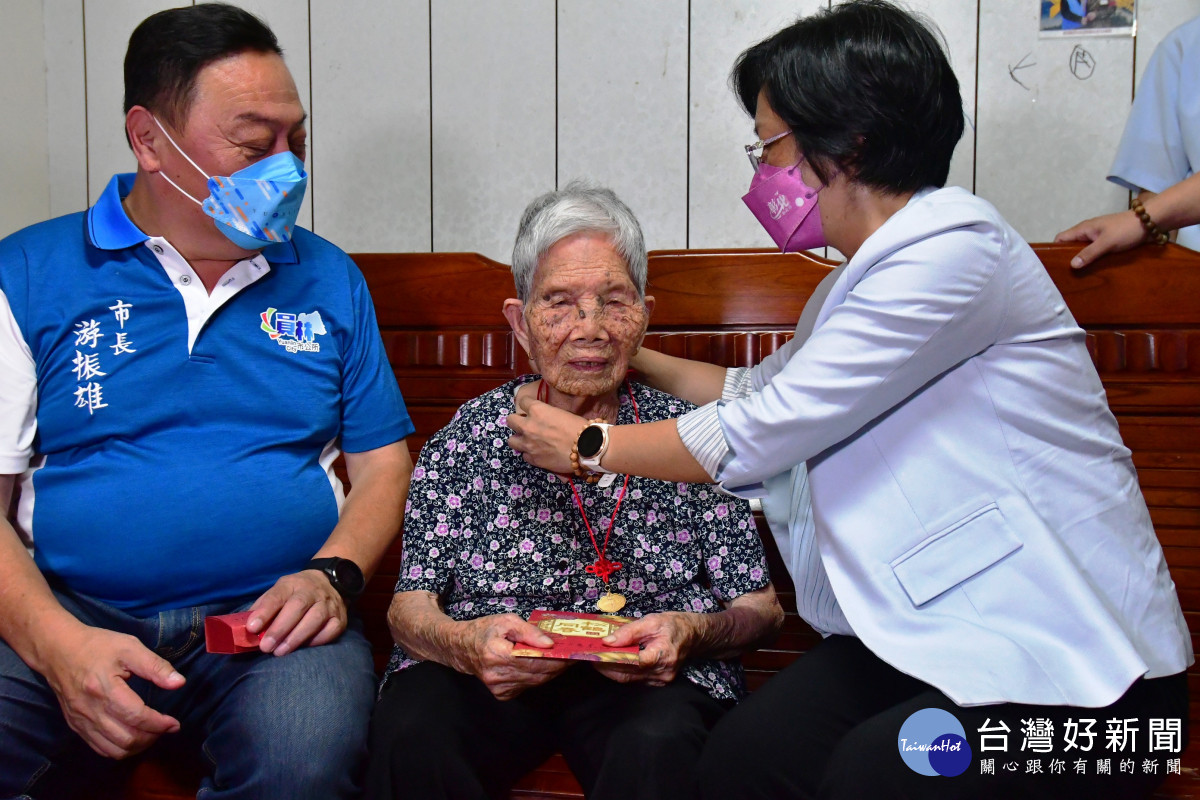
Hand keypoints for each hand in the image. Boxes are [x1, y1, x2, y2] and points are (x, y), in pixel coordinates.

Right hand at [42, 625, 184, 758]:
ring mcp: (81, 721)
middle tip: (166, 728)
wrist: (58, 650)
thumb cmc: (96, 646)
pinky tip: (132, 737)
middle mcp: (91, 710)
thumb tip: (179, 683)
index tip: (174, 723)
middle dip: (152, 737)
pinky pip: (99, 748)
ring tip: (152, 734)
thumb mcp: (130, 647)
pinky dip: (119, 749)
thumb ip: (155, 666)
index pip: (136, 717)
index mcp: (105, 689)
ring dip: (138, 747)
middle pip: (126, 739)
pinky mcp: (75, 726)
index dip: (159, 724)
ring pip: (113, 749)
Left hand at [247, 569, 346, 656]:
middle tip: (266, 647)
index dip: (264, 611)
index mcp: (292, 584)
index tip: (252, 627)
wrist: (328, 581)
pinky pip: (332, 629)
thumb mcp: (279, 591)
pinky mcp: (340, 617)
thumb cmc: (296, 592)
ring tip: (281, 652)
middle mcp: (312, 591)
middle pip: (298, 606)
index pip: (277, 596)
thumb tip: (246, 628)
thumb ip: (264, 607)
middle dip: (280, 628)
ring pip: (316, 618)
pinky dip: (318, 640)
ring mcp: (329, 603)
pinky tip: (305, 647)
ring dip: (297, 637)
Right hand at [455, 613, 570, 699]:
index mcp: (497, 654)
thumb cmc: (484, 630)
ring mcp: (499, 688)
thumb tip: (550, 644)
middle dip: (558, 665)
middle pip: (538, 674)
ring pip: (535, 682)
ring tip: (562, 660)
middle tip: (573, 656)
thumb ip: (529, 632)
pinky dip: (538, 677)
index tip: (572, 652)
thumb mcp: (506, 621)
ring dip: (551, 672)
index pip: (535, 660)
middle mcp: (497, 675)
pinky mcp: (502, 694)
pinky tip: (543, 666)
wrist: (462, 648)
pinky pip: (527, 686)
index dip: (557, 657)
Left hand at [506, 395, 586, 474]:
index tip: (530, 408)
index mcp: (537, 410)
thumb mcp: (561, 413)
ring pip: (511, 440)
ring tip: (528, 440)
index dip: (527, 404)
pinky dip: (530, 453)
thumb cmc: (579, 427)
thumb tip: (544, 418)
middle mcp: (528, 426)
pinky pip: (524, 455)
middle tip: (526, 424)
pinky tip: (538, 452)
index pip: (522, 401)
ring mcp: (528, 444)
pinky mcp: (533, 459)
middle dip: (516, 421)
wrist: (586, 447)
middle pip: (510, 420)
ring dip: (519, 439)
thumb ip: (547, 414)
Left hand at [591, 612, 694, 686]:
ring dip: (612, 671)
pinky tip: (613, 663)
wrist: (692, 636)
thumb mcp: (651, 621)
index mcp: (662, 655)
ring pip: (629, 679)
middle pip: (627, 674)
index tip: (595, 655)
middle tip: (591, 657)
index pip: (631, 662)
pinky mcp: (658, 682)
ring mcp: (661, 680)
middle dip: (606, 667)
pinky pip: (635, 680)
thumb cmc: (673, 626)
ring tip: (598, 659)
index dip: (611, 660)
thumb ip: (629, 632)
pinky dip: (623, 672)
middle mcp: (662, 672)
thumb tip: (608, 642)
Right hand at [1054, 210, 1144, 268]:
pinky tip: (1095, 269)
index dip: (1054, 249)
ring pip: (1084, 248)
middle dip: (1067, 258)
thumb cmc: (1126, 229)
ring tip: (1079, 275)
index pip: (1061, 238)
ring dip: (1082, 259)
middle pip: (1071, 245)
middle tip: (1066, 274)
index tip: (1053, 265)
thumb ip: (1089, 253)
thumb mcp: (1106, 242)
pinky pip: (1095, 250)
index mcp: (1084, 228)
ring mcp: (1099, 235)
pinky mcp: (1109, 240)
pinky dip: (1093, 258)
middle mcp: (1088, 231)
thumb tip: (1072, 265)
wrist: (1150, 220)